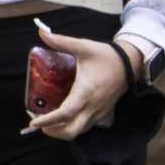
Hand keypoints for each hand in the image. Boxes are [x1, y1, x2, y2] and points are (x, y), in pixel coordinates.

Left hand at [25, 20, 127, 140]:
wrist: (130, 63)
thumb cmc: (106, 56)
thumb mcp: (83, 46)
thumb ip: (61, 41)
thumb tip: (42, 32)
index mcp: (86, 91)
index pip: (65, 113)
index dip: (48, 120)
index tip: (33, 121)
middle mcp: (92, 106)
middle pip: (71, 131)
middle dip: (52, 131)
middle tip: (37, 122)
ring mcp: (98, 112)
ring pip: (78, 131)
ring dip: (61, 131)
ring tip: (46, 121)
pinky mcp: (102, 113)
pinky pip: (85, 126)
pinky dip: (71, 126)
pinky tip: (62, 117)